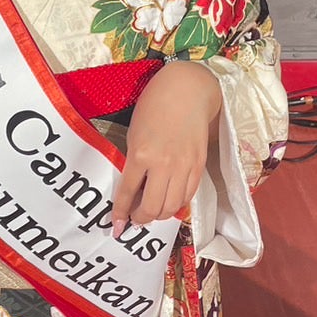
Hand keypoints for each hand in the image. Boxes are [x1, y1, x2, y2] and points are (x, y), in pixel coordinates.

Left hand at [111, 60, 222, 236]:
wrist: (186, 92)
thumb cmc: (153, 106)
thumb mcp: (134, 133)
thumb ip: (134, 162)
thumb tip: (134, 188)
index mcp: (141, 155)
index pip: (127, 194)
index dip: (120, 213)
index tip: (117, 225)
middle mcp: (163, 165)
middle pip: (151, 208)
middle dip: (140, 219)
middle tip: (134, 217)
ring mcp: (184, 168)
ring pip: (171, 208)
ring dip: (158, 215)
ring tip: (150, 211)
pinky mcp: (199, 167)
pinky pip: (187, 196)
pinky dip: (176, 205)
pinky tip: (169, 202)